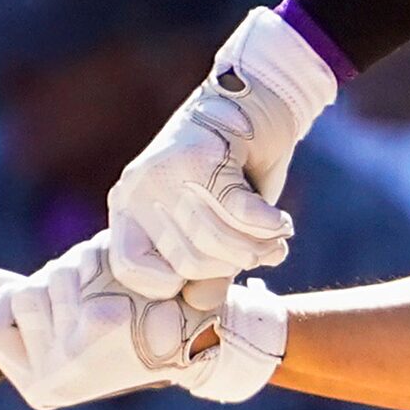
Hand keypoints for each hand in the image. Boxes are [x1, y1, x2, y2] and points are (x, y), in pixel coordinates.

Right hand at [0, 235, 286, 409]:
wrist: (206, 339)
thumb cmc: (138, 331)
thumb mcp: (73, 321)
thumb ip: (23, 306)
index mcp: (42, 387)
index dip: (15, 305)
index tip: (60, 309)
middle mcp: (52, 380)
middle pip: (22, 294)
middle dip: (62, 280)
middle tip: (107, 298)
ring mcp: (72, 356)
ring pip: (52, 276)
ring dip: (86, 267)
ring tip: (124, 292)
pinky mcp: (98, 328)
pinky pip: (74, 268)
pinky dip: (99, 263)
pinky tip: (131, 287)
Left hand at [106, 6, 337, 299]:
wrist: (255, 99)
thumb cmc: (234, 173)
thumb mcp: (210, 225)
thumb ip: (203, 268)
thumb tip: (201, 310)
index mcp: (128, 208)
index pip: (129, 269)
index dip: (168, 285)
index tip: (201, 279)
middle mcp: (137, 189)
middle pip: (185, 260)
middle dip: (232, 263)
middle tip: (263, 254)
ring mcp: (166, 171)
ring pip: (212, 238)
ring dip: (255, 246)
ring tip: (276, 239)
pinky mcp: (202, 154)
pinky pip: (237, 210)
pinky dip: (266, 224)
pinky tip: (281, 223)